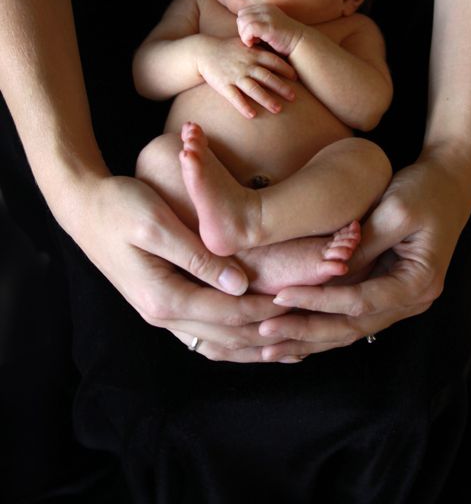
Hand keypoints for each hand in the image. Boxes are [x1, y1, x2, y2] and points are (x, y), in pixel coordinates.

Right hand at [62, 173, 286, 360]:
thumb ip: (197, 256)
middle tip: (308, 326)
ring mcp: (161, 311)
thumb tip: (239, 284)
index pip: (228, 312)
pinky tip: (254, 335)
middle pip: (226, 335)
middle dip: (268, 332)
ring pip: (216, 340)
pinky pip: (203, 331)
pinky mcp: (162, 302)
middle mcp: (162, 314)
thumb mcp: (156, 224)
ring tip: (292, 341)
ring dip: (253, 342)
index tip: (301, 304)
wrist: (83, 207)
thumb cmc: (119, 206)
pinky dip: (232, 337)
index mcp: (163, 297)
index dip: (267, 310)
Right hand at [197, 35, 295, 117]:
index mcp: (253, 54)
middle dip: (281, 87)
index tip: (296, 78)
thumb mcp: (244, 44)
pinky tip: (252, 115)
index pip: (273, 61)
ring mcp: (235, 75)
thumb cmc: (227, 48)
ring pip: (253, 89)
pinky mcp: (224, 85)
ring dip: (266, 99)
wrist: (203, 51)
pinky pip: (235, 97)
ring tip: (277, 109)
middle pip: (267, 77)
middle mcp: (246, 65)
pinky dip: (243, 106)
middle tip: (293, 97)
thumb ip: (260, 49)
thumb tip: (278, 50)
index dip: (286, 69)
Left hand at [237, 3, 304, 54]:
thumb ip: (256, 24)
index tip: (251, 36)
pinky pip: (248, 29)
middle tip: (251, 39)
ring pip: (243, 22)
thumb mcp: (268, 26)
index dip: (243, 25)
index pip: (243, 12)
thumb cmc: (283, 39)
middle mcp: (266, 9)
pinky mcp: (269, 26)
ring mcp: (268, 16)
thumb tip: (241, 28)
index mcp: (265, 7)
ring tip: (253, 42)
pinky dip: (247, 38)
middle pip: (241, 16)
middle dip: (242, 29)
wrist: (300, 44)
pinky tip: (254, 44)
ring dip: (244, 34)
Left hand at [255, 150, 470, 360]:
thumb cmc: (424, 191)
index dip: (318, 301)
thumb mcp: (394, 212)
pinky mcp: (384, 290)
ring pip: (348, 329)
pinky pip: (350, 316)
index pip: (359, 303)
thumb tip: (329, 271)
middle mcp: (410, 301)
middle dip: (305, 331)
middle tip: (264, 331)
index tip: (280, 296)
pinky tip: (292, 335)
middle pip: (351, 326)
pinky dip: (321, 324)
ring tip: (269, 343)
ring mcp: (399, 300)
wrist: (448, 184)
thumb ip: (364, 244)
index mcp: (418, 283)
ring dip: (309, 337)